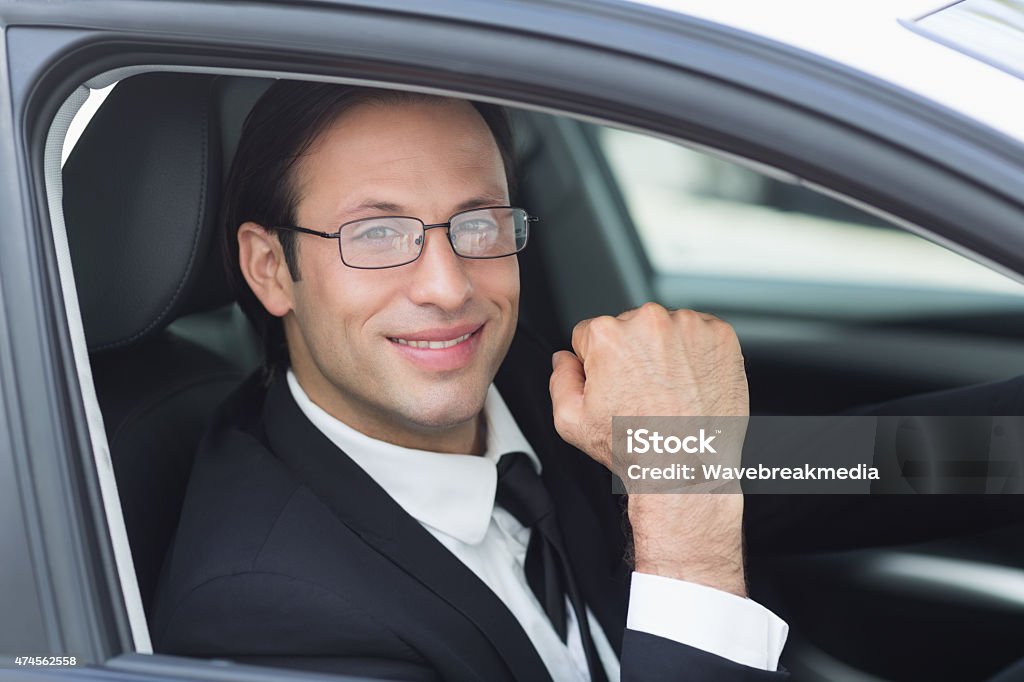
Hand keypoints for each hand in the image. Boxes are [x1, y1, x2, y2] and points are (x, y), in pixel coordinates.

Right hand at [549, 302, 748, 595]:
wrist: (688, 468)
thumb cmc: (636, 448)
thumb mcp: (571, 422)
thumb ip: (559, 380)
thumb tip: (563, 359)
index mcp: (608, 335)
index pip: (590, 333)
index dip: (597, 363)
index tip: (614, 385)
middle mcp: (648, 321)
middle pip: (629, 327)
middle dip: (632, 354)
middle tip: (643, 393)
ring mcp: (689, 325)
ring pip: (666, 328)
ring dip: (665, 351)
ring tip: (669, 392)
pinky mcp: (720, 335)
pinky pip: (700, 333)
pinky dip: (696, 353)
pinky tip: (690, 384)